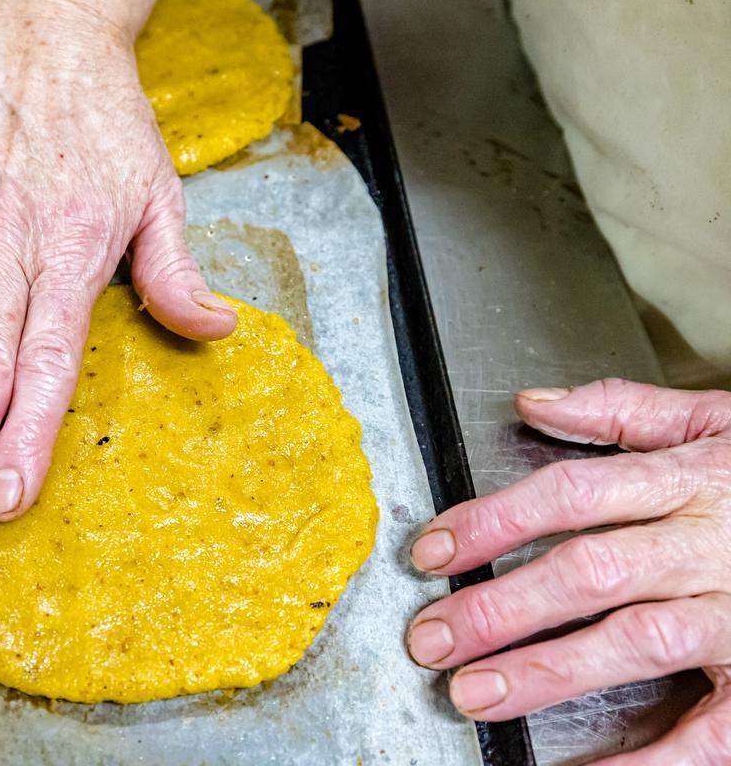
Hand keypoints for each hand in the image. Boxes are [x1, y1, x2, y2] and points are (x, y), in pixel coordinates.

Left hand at [406, 378, 730, 763]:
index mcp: (689, 482)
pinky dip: (653, 759)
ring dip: (548, 671)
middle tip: (432, 637)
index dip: (492, 523)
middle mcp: (710, 546)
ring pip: (636, 641)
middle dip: (502, 608)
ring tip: (476, 693)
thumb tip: (534, 404)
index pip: (569, 496)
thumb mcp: (714, 422)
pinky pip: (714, 729)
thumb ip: (622, 412)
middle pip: (590, 572)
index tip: (431, 552)